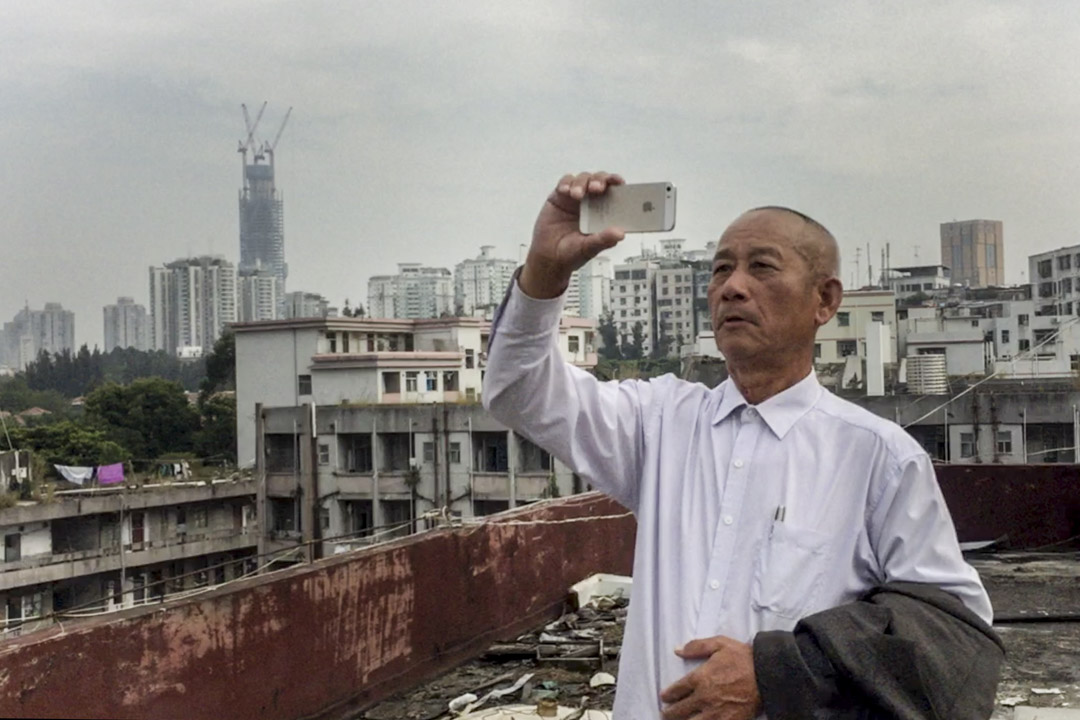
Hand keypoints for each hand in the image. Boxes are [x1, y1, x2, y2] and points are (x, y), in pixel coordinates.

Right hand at [518, 171, 626, 298]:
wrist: (548, 258)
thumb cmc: (572, 253)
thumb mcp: (589, 249)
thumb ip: (604, 240)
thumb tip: (620, 233)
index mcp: (604, 213)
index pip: (615, 192)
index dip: (618, 184)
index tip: (619, 182)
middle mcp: (592, 202)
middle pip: (599, 180)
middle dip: (600, 180)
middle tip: (597, 188)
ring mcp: (576, 198)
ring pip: (583, 179)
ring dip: (582, 183)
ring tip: (577, 195)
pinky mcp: (559, 196)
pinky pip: (565, 183)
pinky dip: (566, 183)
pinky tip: (565, 192)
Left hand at [660, 636, 762, 719]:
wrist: (768, 676)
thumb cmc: (744, 658)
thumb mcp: (720, 643)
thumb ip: (697, 646)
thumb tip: (677, 650)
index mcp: (700, 678)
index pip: (677, 690)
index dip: (668, 695)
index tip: (664, 697)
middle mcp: (704, 698)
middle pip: (679, 711)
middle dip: (669, 714)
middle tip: (665, 714)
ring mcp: (716, 713)